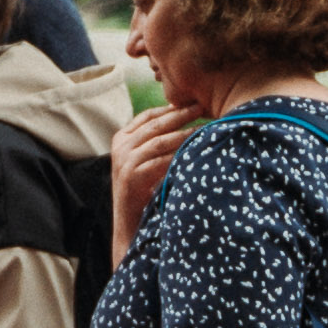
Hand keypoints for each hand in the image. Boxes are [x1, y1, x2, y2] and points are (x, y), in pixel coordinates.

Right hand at [106, 83, 190, 255]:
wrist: (129, 225)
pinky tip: (197, 151)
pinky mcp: (132, 177)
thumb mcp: (144, 162)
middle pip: (156, 124)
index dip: (171, 108)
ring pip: (161, 141)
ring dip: (186, 133)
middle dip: (182, 114)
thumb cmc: (144, 192)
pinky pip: (162, 161)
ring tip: (206, 127)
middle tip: (203, 107)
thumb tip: (186, 121)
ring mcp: (124, 162)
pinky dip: (181, 155)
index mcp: (121, 139)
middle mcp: (120, 147)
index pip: (148, 116)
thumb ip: (156, 143)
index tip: (193, 102)